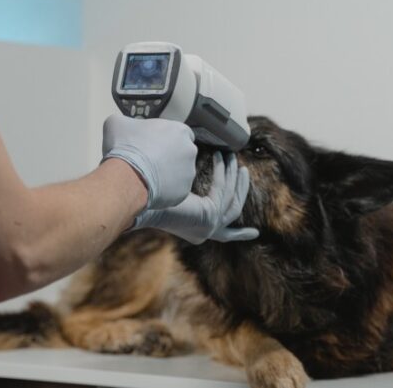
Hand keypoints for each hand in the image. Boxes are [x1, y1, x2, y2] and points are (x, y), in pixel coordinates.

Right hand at [102, 113, 197, 209]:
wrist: (126, 176)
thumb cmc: (124, 147)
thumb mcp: (116, 123)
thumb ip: (126, 122)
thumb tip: (123, 126)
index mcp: (179, 130)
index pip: (179, 133)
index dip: (166, 138)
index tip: (154, 144)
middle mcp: (189, 150)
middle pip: (182, 152)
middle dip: (169, 157)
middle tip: (151, 161)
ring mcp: (189, 172)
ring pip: (180, 173)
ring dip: (168, 174)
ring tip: (149, 176)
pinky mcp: (184, 191)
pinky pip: (176, 189)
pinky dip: (166, 190)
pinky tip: (150, 187)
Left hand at [133, 152, 259, 243]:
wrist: (138, 200)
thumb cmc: (149, 193)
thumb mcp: (177, 194)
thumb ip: (189, 192)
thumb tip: (191, 168)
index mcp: (196, 230)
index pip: (225, 236)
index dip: (240, 235)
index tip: (255, 233)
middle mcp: (204, 233)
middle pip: (233, 212)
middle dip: (241, 190)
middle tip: (244, 170)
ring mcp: (208, 226)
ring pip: (232, 200)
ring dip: (234, 177)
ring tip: (233, 157)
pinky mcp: (209, 216)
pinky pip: (222, 191)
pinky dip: (223, 172)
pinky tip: (220, 157)